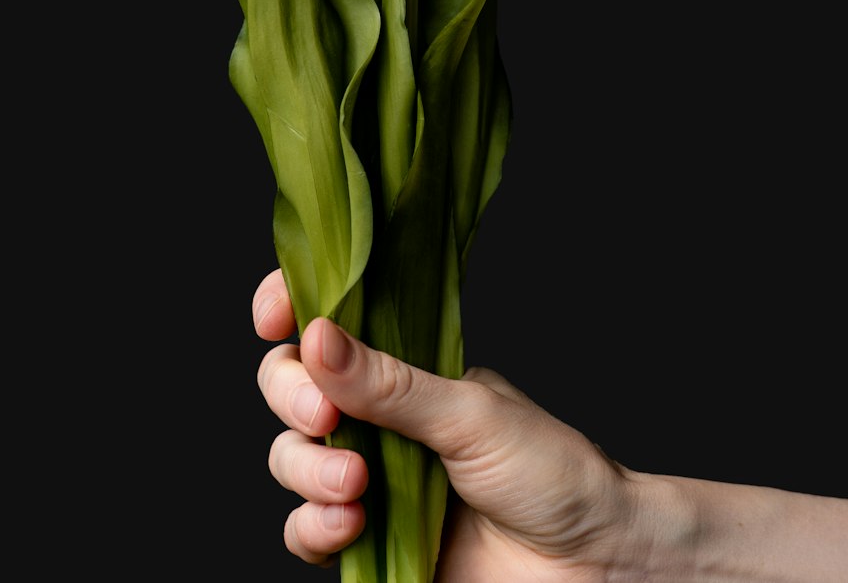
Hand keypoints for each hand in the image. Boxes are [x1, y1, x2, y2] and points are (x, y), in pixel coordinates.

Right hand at [251, 268, 630, 577]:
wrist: (590, 564)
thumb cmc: (551, 472)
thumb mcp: (470, 413)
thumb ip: (389, 383)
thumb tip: (315, 336)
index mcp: (403, 365)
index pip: (328, 320)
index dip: (289, 308)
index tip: (274, 316)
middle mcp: (377, 415)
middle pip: (290, 385)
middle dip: (290, 393)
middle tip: (323, 413)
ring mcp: (368, 478)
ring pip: (289, 457)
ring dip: (305, 468)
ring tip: (355, 484)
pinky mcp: (367, 542)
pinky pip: (305, 530)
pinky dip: (313, 526)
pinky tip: (348, 526)